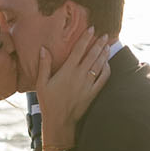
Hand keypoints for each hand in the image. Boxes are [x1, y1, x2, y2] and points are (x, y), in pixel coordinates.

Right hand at [36, 29, 111, 147]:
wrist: (60, 121)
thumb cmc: (48, 102)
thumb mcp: (41, 83)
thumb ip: (44, 65)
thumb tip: (43, 48)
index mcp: (67, 71)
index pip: (79, 50)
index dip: (86, 38)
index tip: (92, 28)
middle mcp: (80, 75)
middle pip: (92, 55)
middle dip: (99, 43)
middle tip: (105, 34)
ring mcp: (88, 84)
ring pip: (99, 65)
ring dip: (104, 54)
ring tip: (108, 45)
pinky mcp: (93, 93)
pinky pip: (103, 78)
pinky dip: (106, 69)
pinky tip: (107, 63)